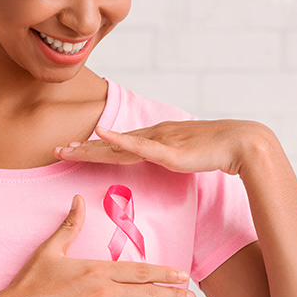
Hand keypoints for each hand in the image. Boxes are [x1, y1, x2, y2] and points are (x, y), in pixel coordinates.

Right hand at [2, 194, 195, 296]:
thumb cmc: (31, 283)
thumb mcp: (50, 250)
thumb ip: (70, 226)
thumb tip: (78, 199)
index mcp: (97, 271)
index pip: (140, 272)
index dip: (165, 273)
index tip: (182, 275)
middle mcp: (105, 294)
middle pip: (148, 293)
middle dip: (173, 294)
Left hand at [53, 119, 268, 175]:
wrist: (240, 143)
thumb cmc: (217, 151)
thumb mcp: (186, 156)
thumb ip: (171, 158)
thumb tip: (164, 163)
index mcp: (155, 138)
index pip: (118, 144)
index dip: (93, 148)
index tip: (71, 151)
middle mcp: (152, 135)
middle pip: (110, 144)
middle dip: (82, 149)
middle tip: (56, 151)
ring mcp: (158, 141)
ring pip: (117, 145)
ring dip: (90, 148)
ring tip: (67, 150)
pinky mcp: (168, 150)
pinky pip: (138, 145)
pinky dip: (118, 139)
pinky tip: (102, 134)